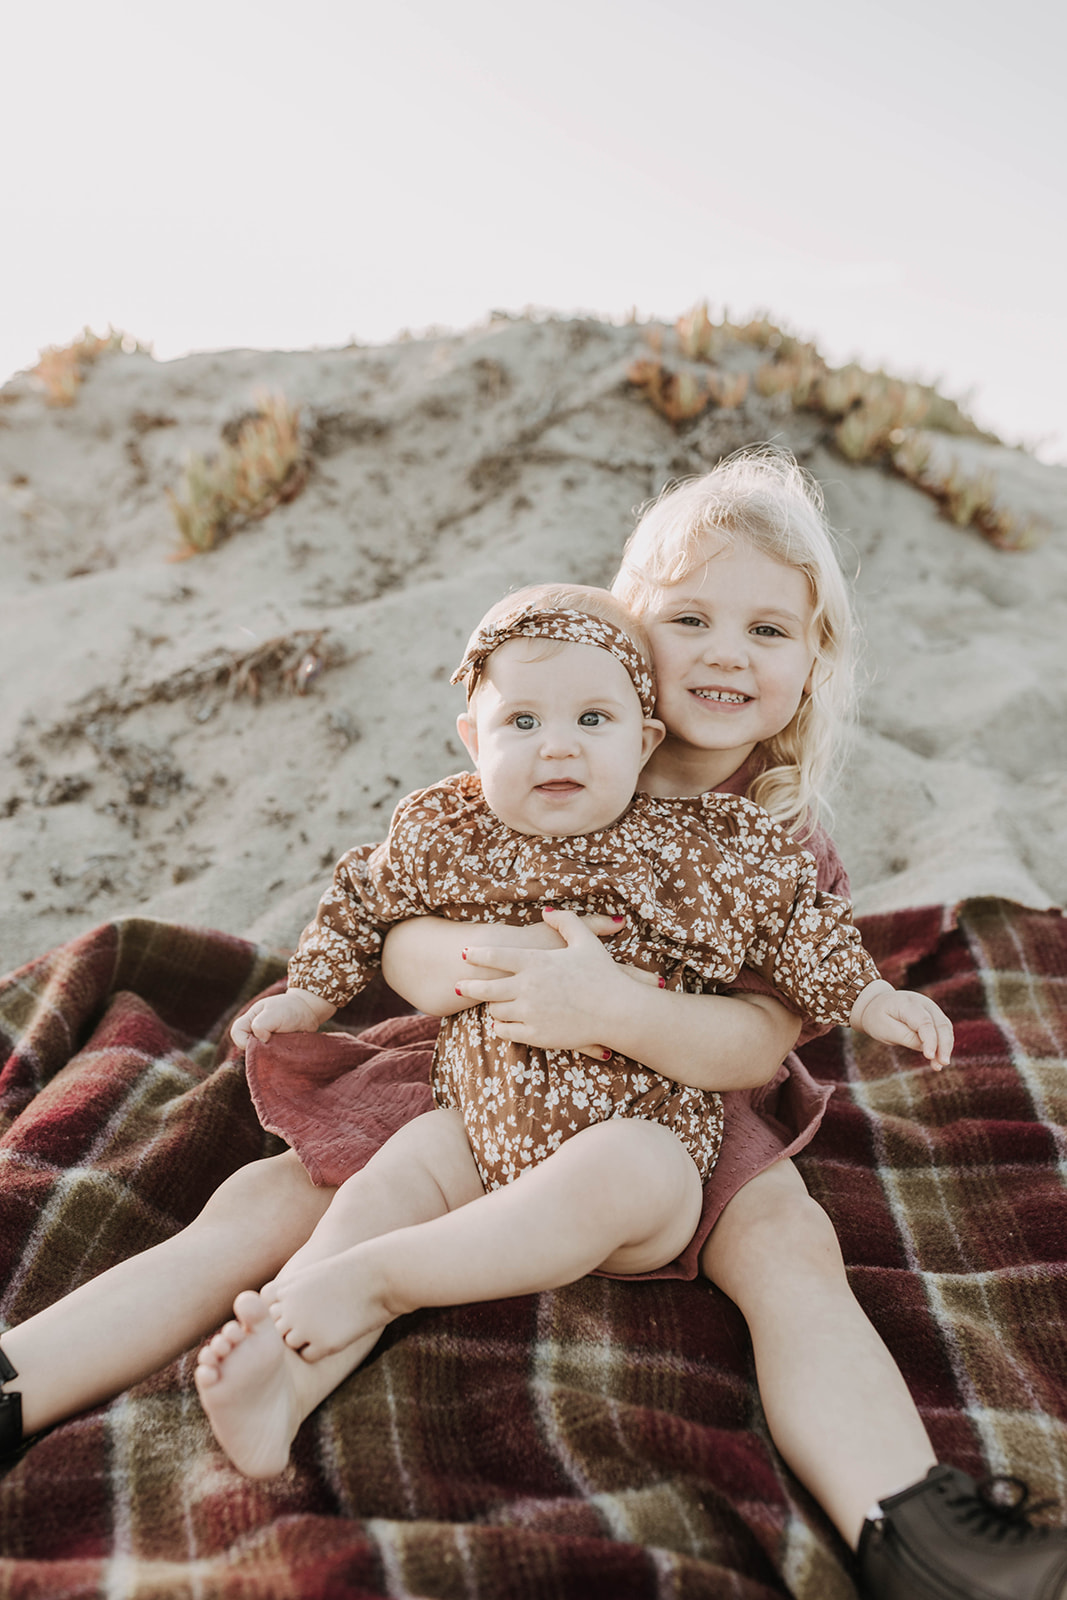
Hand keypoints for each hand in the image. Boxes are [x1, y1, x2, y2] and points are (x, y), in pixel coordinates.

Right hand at [230, 987, 335, 1048]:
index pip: (236, 1033)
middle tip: (277, 1043)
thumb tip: (261, 1040)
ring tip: (284, 1045)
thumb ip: (261, 1025)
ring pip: (260, 1057)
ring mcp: (264, 1042)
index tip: (264, 1038)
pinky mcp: (275, 1051)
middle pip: (247, 1048)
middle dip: (261, 1050)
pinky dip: (278, 1058)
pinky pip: (271, 1060)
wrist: (309, 1011)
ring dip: (271, 1055)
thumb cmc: (290, 1008)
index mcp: (249, 1020)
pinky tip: (288, 1052)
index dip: (245, 1040)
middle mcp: (254, 1032)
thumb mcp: (273, 1012)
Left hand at [454, 908, 661, 1059]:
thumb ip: (565, 921)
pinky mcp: (536, 1034)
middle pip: (485, 987)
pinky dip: (502, 1028)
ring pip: (495, 1010)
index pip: (495, 955)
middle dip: (469, 985)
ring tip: (491, 1004)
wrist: (618, 1011)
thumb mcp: (586, 941)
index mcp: (536, 961)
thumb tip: (547, 911)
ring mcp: (530, 1012)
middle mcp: (527, 986)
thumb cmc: (603, 974)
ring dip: (493, 1007)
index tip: (464, 953)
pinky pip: (506, 1032)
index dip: (477, 954)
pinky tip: (502, 1024)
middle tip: (458, 985)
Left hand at [851, 981, 952, 1068]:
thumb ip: (905, 1037)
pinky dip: (944, 1045)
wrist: (876, 1004)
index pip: (924, 1022)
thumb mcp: (885, 1028)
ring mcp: (931, 1008)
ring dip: (946, 1047)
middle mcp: (923, 1003)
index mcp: (907, 1003)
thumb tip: (925, 1047)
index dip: (930, 1040)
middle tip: (942, 1064)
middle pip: (941, 1024)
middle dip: (944, 1045)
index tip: (930, 1056)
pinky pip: (944, 1030)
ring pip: (946, 1027)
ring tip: (939, 1066)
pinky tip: (939, 1060)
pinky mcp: (934, 1016)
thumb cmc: (878, 1017)